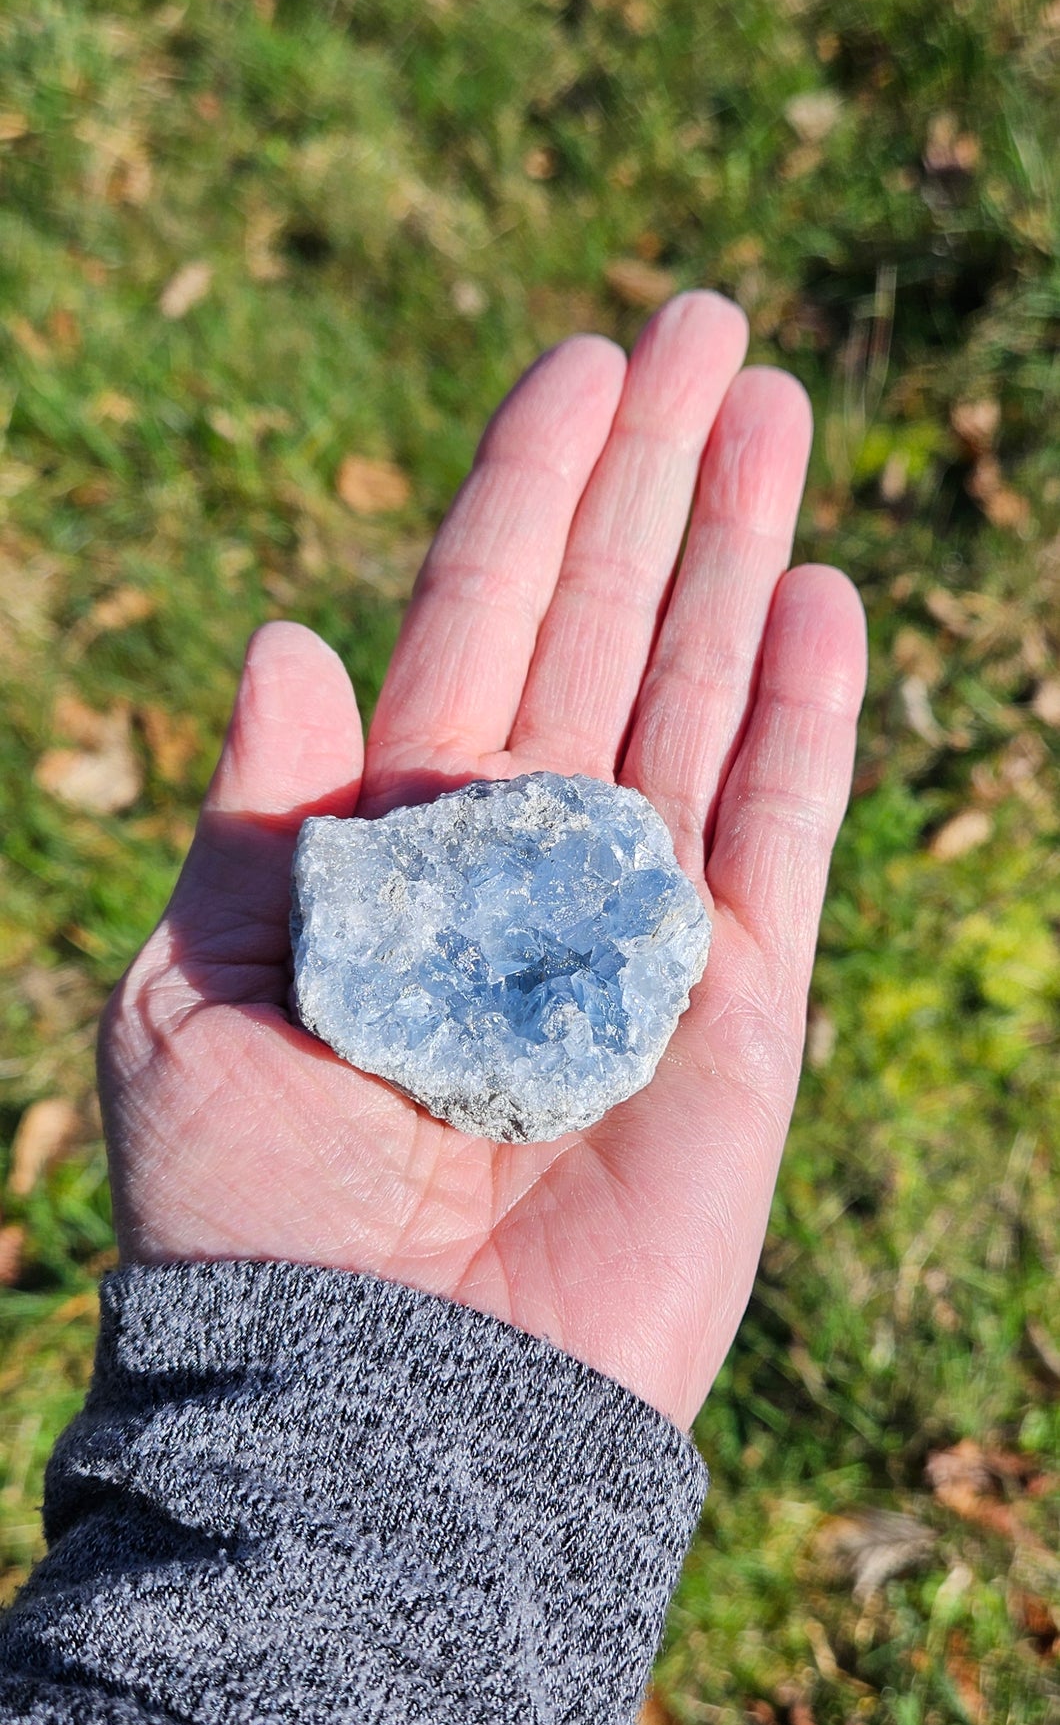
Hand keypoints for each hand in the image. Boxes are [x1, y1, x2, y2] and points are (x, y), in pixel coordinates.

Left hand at [100, 294, 865, 1427]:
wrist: (383, 1404)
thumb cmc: (258, 1221)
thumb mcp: (201, 991)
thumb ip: (265, 817)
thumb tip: (289, 635)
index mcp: (396, 844)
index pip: (477, 622)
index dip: (526, 490)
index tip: (576, 363)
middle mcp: (526, 862)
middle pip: (604, 626)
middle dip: (654, 477)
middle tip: (706, 321)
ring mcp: (638, 927)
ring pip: (701, 692)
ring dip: (737, 548)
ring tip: (772, 402)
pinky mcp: (736, 1010)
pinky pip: (778, 831)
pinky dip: (801, 714)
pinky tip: (814, 592)